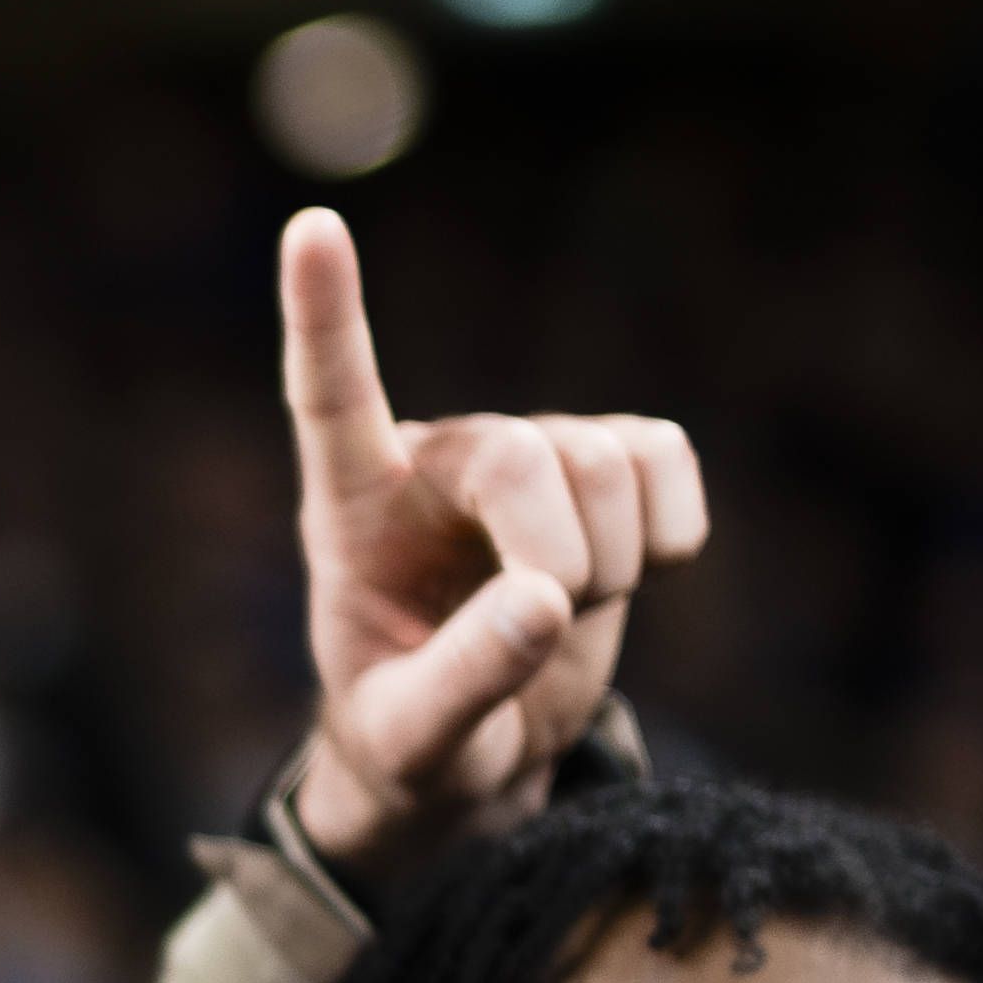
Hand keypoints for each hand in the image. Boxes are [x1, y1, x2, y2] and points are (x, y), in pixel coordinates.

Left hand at [270, 207, 708, 894]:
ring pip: (604, 457)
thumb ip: (464, 679)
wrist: (478, 752)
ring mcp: (523, 453)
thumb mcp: (416, 742)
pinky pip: (664, 456)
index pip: (330, 396)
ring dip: (612, 559)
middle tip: (552, 622)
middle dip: (560, 554)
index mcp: (351, 512)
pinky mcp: (602, 463)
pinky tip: (635, 572)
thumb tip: (545, 596)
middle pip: (524, 453)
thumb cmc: (414, 746)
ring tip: (565, 615)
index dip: (326, 315)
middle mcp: (434, 460)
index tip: (311, 230)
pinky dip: (671, 530)